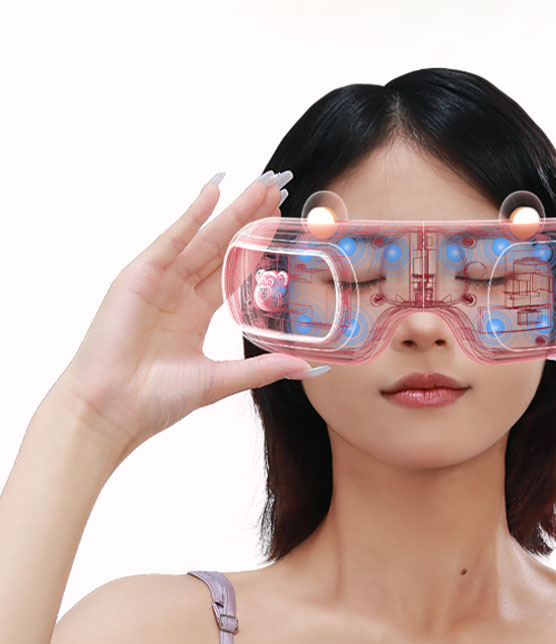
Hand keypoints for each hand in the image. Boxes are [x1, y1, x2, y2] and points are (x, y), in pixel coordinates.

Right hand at [55, 174, 313, 460]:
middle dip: (251, 218)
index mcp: (195, 313)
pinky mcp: (139, 276)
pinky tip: (214, 191)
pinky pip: (171, 239)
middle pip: (223, 246)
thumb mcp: (220, 380)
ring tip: (261, 185)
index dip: (258, 246)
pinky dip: (192, 215)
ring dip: (233, 210)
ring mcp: (160, 282)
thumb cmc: (158, 400)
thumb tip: (306, 367)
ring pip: (204, 238)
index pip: (234, 270)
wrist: (113, 411)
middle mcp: (179, 292)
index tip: (283, 223)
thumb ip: (262, 369)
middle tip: (278, 188)